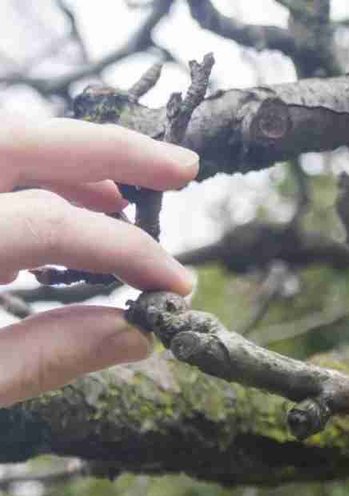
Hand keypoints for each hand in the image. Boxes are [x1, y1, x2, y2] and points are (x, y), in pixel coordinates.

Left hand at [0, 117, 198, 405]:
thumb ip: (47, 355)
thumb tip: (135, 334)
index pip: (50, 223)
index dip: (126, 251)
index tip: (178, 287)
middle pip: (20, 141)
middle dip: (109, 149)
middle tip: (184, 169)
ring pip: (2, 147)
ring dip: (70, 166)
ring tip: (129, 202)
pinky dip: (30, 183)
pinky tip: (69, 215)